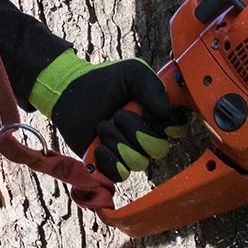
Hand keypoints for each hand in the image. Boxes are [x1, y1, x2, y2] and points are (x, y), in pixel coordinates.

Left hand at [30, 52, 186, 179]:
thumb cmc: (104, 81)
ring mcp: (129, 151)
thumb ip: (153, 87)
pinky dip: (109, 160)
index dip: (168, 125)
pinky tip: (98, 146)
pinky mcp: (111, 164)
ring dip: (118, 143)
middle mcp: (147, 135)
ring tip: (102, 126)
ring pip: (139, 162)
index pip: (177, 129)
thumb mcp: (133, 73)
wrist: (71, 93)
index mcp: (157, 114)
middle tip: (118, 115)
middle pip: (159, 149)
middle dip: (137, 132)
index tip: (149, 112)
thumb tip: (166, 113)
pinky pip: (121, 174)